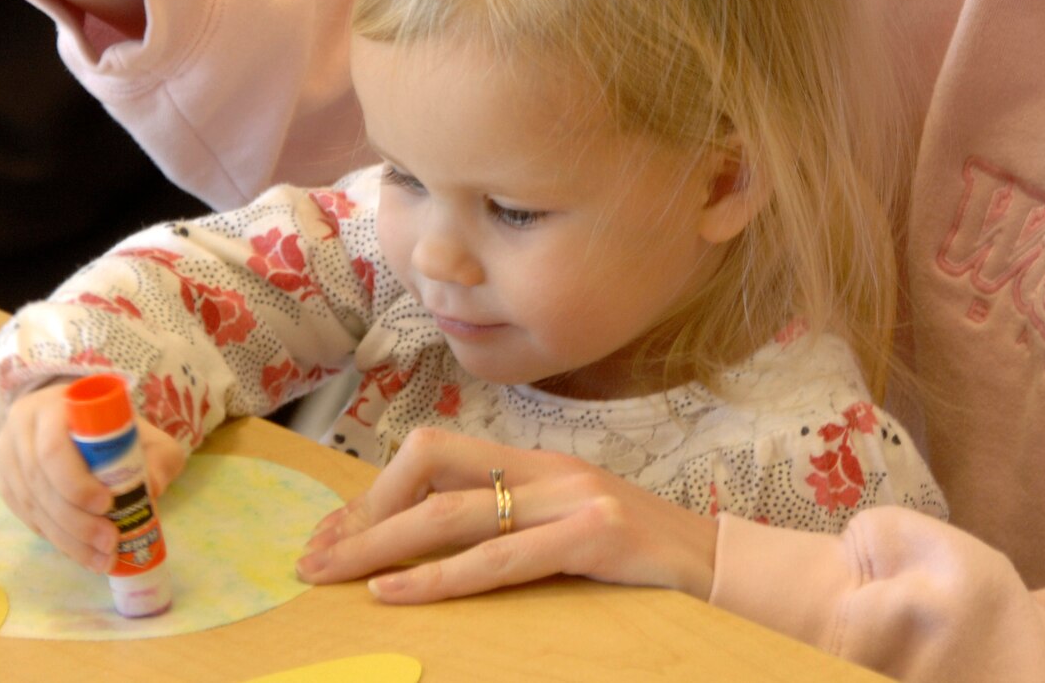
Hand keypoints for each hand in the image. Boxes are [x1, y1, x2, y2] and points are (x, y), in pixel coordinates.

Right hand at [0, 384, 185, 572]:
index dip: (76, 482)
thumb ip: (158, 454)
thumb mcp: (143, 430)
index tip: (108, 504)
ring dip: (67, 539)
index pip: (53, 449)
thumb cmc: (111, 425)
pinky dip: (55, 538)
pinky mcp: (7, 485)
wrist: (75, 419)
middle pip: (41, 484)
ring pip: (32, 506)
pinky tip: (80, 553)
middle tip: (110, 541)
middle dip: (76, 521)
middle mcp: (22, 430)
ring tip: (101, 558)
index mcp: (53, 407)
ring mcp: (8, 458)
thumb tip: (152, 489)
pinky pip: (27, 518)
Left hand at [295, 429, 717, 602]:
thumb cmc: (647, 563)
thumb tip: (434, 552)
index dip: (378, 490)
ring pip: (453, 510)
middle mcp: (552, 469)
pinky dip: (436, 577)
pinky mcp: (594, 537)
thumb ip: (516, 528)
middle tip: (313, 557)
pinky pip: (497, 558)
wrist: (731, 571)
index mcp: (541, 463)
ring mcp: (574, 498)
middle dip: (363, 512)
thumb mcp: (573, 533)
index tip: (336, 533)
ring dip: (381, 544)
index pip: (438, 451)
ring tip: (333, 574)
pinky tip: (394, 593)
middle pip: (431, 466)